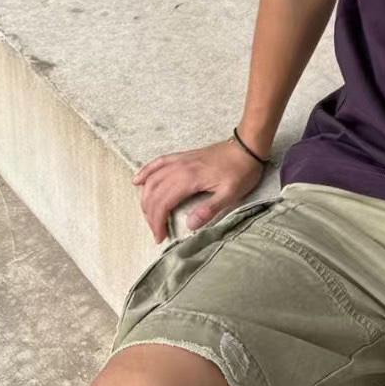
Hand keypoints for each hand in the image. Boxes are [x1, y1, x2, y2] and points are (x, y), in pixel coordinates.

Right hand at [131, 138, 266, 243]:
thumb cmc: (241, 171)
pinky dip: (145, 172)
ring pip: (152, 179)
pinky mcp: (182, 156)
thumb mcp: (231, 194)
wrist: (247, 147)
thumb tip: (189, 225)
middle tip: (155, 231)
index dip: (157, 222)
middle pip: (154, 193)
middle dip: (150, 215)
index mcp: (189, 179)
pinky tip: (137, 181)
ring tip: (147, 215)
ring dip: (146, 198)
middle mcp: (179, 168)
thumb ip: (209, 209)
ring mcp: (179, 161)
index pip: (163, 203)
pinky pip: (158, 162)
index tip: (160, 237)